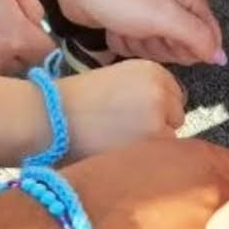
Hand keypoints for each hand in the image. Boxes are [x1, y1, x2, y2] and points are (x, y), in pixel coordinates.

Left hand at [40, 0, 225, 66]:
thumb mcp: (167, 17)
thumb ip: (198, 37)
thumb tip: (221, 57)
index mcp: (191, 2)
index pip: (208, 41)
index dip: (191, 48)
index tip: (171, 39)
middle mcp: (176, 10)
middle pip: (183, 50)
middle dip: (161, 46)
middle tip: (145, 29)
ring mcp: (154, 19)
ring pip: (159, 52)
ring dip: (140, 45)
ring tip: (126, 26)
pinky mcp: (132, 26)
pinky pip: (138, 49)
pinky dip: (124, 43)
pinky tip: (115, 29)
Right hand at [59, 60, 185, 159]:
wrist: (52, 118)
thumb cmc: (77, 104)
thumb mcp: (117, 81)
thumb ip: (146, 92)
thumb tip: (168, 115)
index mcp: (152, 70)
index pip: (174, 96)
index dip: (156, 109)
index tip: (132, 116)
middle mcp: (161, 88)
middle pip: (177, 115)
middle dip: (159, 125)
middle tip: (124, 130)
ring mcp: (161, 112)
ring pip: (172, 136)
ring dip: (154, 143)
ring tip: (120, 142)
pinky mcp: (156, 137)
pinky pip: (165, 154)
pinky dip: (148, 158)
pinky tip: (123, 152)